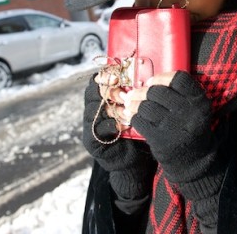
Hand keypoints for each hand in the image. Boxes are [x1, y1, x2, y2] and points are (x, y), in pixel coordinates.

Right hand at [82, 75, 155, 198]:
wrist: (134, 160)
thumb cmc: (138, 130)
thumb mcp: (138, 108)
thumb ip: (136, 95)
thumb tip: (146, 78)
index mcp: (102, 97)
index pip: (97, 80)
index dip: (105, 76)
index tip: (117, 75)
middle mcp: (93, 109)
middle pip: (92, 92)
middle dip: (109, 91)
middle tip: (123, 96)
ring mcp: (90, 125)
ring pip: (94, 110)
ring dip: (113, 109)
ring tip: (127, 113)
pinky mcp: (91, 140)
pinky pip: (97, 129)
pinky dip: (111, 126)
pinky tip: (124, 126)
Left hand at [131, 71, 218, 183]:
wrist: (193, 160)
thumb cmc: (189, 127)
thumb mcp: (194, 109)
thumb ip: (178, 94)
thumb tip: (147, 82)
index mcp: (200, 101)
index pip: (180, 79)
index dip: (162, 77)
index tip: (152, 81)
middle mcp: (189, 112)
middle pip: (158, 91)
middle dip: (143, 91)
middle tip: (135, 93)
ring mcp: (174, 127)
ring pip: (146, 106)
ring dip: (134, 103)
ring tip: (130, 103)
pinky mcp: (161, 140)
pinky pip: (140, 121)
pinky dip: (132, 116)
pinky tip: (131, 115)